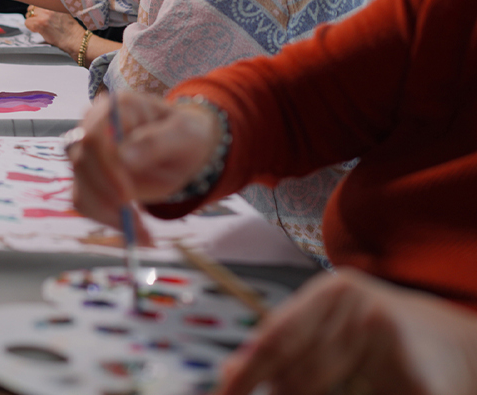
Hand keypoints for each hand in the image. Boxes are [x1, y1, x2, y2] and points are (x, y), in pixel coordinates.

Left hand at [24, 6, 83, 51]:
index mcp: (54, 3)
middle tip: (38, 21)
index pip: (38, 0)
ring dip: (32, 21)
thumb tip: (42, 7)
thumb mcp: (63, 12)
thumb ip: (52, 8)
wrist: (75, 38)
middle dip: (33, 14)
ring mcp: (44, 15)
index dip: (37, 9)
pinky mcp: (40, 24)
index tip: (39, 13)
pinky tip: (39, 30)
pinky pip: (27, 23)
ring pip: (28, 15)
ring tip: (40, 26)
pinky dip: (31, 28)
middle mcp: (49, 7)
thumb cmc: (71, 28)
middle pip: (32, 7)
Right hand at [65, 92, 220, 243]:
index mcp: (115, 108)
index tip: (126, 196)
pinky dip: (108, 221)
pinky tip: (136, 231)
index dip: (105, 167)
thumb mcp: (183, 135)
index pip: (93, 136)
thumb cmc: (186, 135)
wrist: (185, 150)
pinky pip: (86, 202)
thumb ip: (154, 142)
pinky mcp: (90, 179)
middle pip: (80, 162)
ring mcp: (88, 154)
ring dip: (108, 213)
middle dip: (105, 195)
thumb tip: (123, 158)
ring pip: (80, 186)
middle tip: (136, 221)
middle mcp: (93, 127)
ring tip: (143, 233)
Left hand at [218, 268, 476, 394]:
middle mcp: (361, 310)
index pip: (276, 338)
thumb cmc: (375, 336)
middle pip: (297, 374)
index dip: (246, 373)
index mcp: (333, 292)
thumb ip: (281, 344)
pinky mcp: (420, 380)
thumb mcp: (326, 325)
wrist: (457, 345)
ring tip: (337, 386)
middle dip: (280, 393)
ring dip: (315, 394)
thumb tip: (230, 371)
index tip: (224, 394)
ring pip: (321, 389)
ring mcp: (392, 343)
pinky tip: (364, 390)